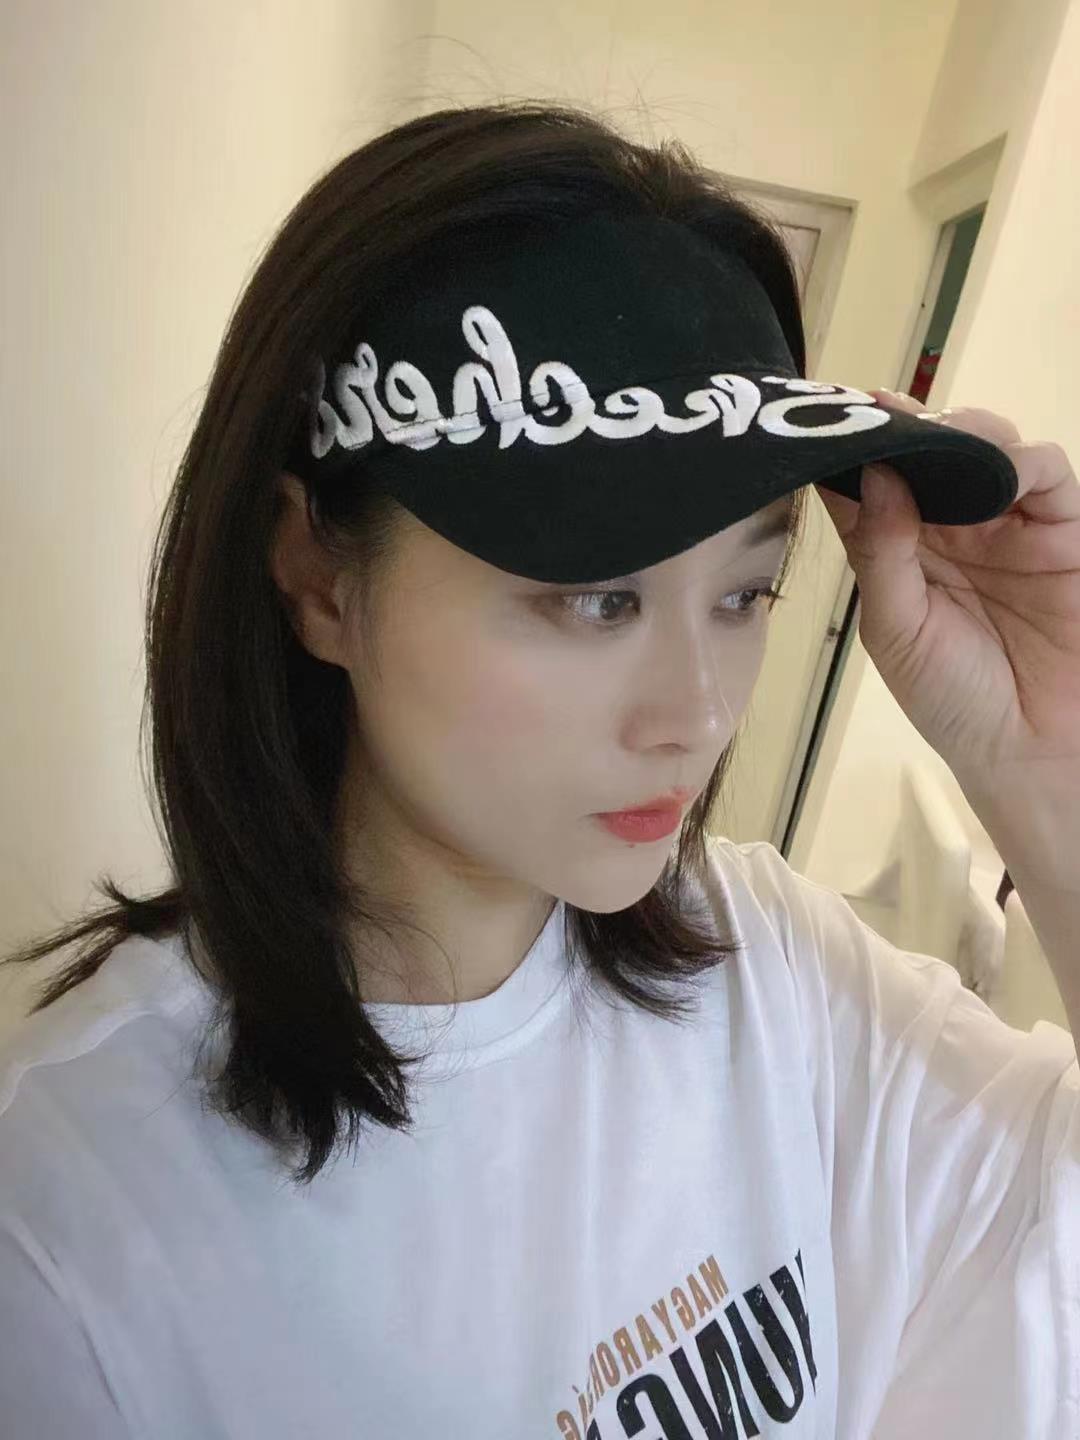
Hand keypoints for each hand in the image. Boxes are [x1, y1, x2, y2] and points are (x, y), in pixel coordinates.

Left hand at [813, 390, 1079, 793]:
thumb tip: (870, 474)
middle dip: (905, 425)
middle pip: (927, 451)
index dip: (849, 448)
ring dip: (962, 431)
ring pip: (987, 446)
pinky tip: (994, 469)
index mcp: (898, 547)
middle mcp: (950, 526)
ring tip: (937, 438)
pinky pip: (1046, 473)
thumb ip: (880, 552)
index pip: (868, 482)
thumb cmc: (953, 698)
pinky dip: (1021, 459)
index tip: (825, 419)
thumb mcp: (896, 629)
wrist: (1031, 748)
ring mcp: (1007, 522)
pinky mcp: (1061, 528)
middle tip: (879, 410)